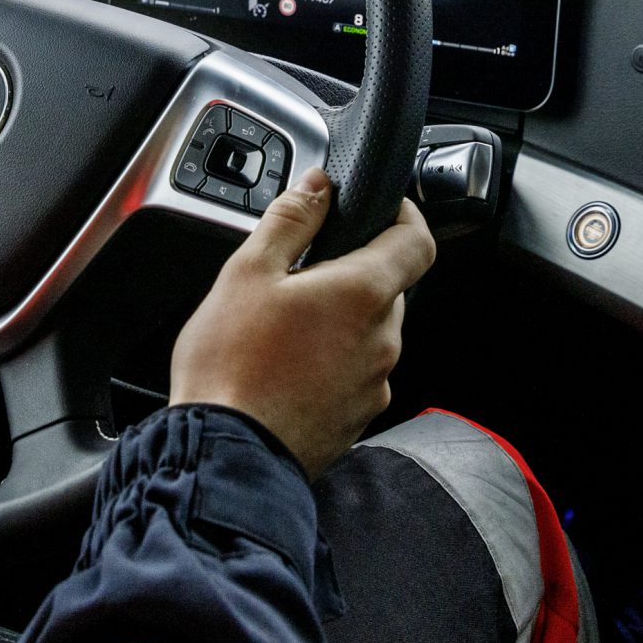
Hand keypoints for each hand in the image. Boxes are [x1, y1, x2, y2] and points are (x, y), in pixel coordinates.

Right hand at [169, 169, 437, 476]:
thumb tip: (319, 186)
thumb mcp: (247, 272)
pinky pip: (355, 374)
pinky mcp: (358, 418)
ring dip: (340, 321)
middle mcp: (382, 341)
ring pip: (369, 333)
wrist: (225, 455)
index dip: (404, 215)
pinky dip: (332, 362)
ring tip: (283, 329)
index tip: (382, 208)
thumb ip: (291, 220)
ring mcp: (374, 385)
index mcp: (363, 294)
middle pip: (388, 288)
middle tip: (300, 276)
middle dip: (352, 273)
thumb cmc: (231, 367)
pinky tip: (286, 369)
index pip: (418, 241)